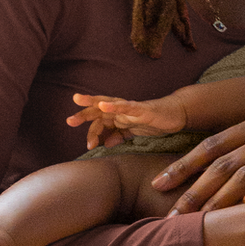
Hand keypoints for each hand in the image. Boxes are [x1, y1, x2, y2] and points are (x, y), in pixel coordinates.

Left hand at [67, 92, 187, 149]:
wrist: (175, 115)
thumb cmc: (154, 122)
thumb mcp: (133, 133)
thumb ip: (119, 136)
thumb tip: (105, 144)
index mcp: (118, 117)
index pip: (99, 122)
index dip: (91, 132)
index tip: (88, 146)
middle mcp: (121, 110)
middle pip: (98, 110)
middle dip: (83, 115)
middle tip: (69, 121)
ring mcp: (131, 108)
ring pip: (109, 104)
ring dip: (93, 103)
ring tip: (78, 100)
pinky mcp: (142, 109)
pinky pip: (127, 106)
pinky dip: (115, 106)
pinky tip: (104, 106)